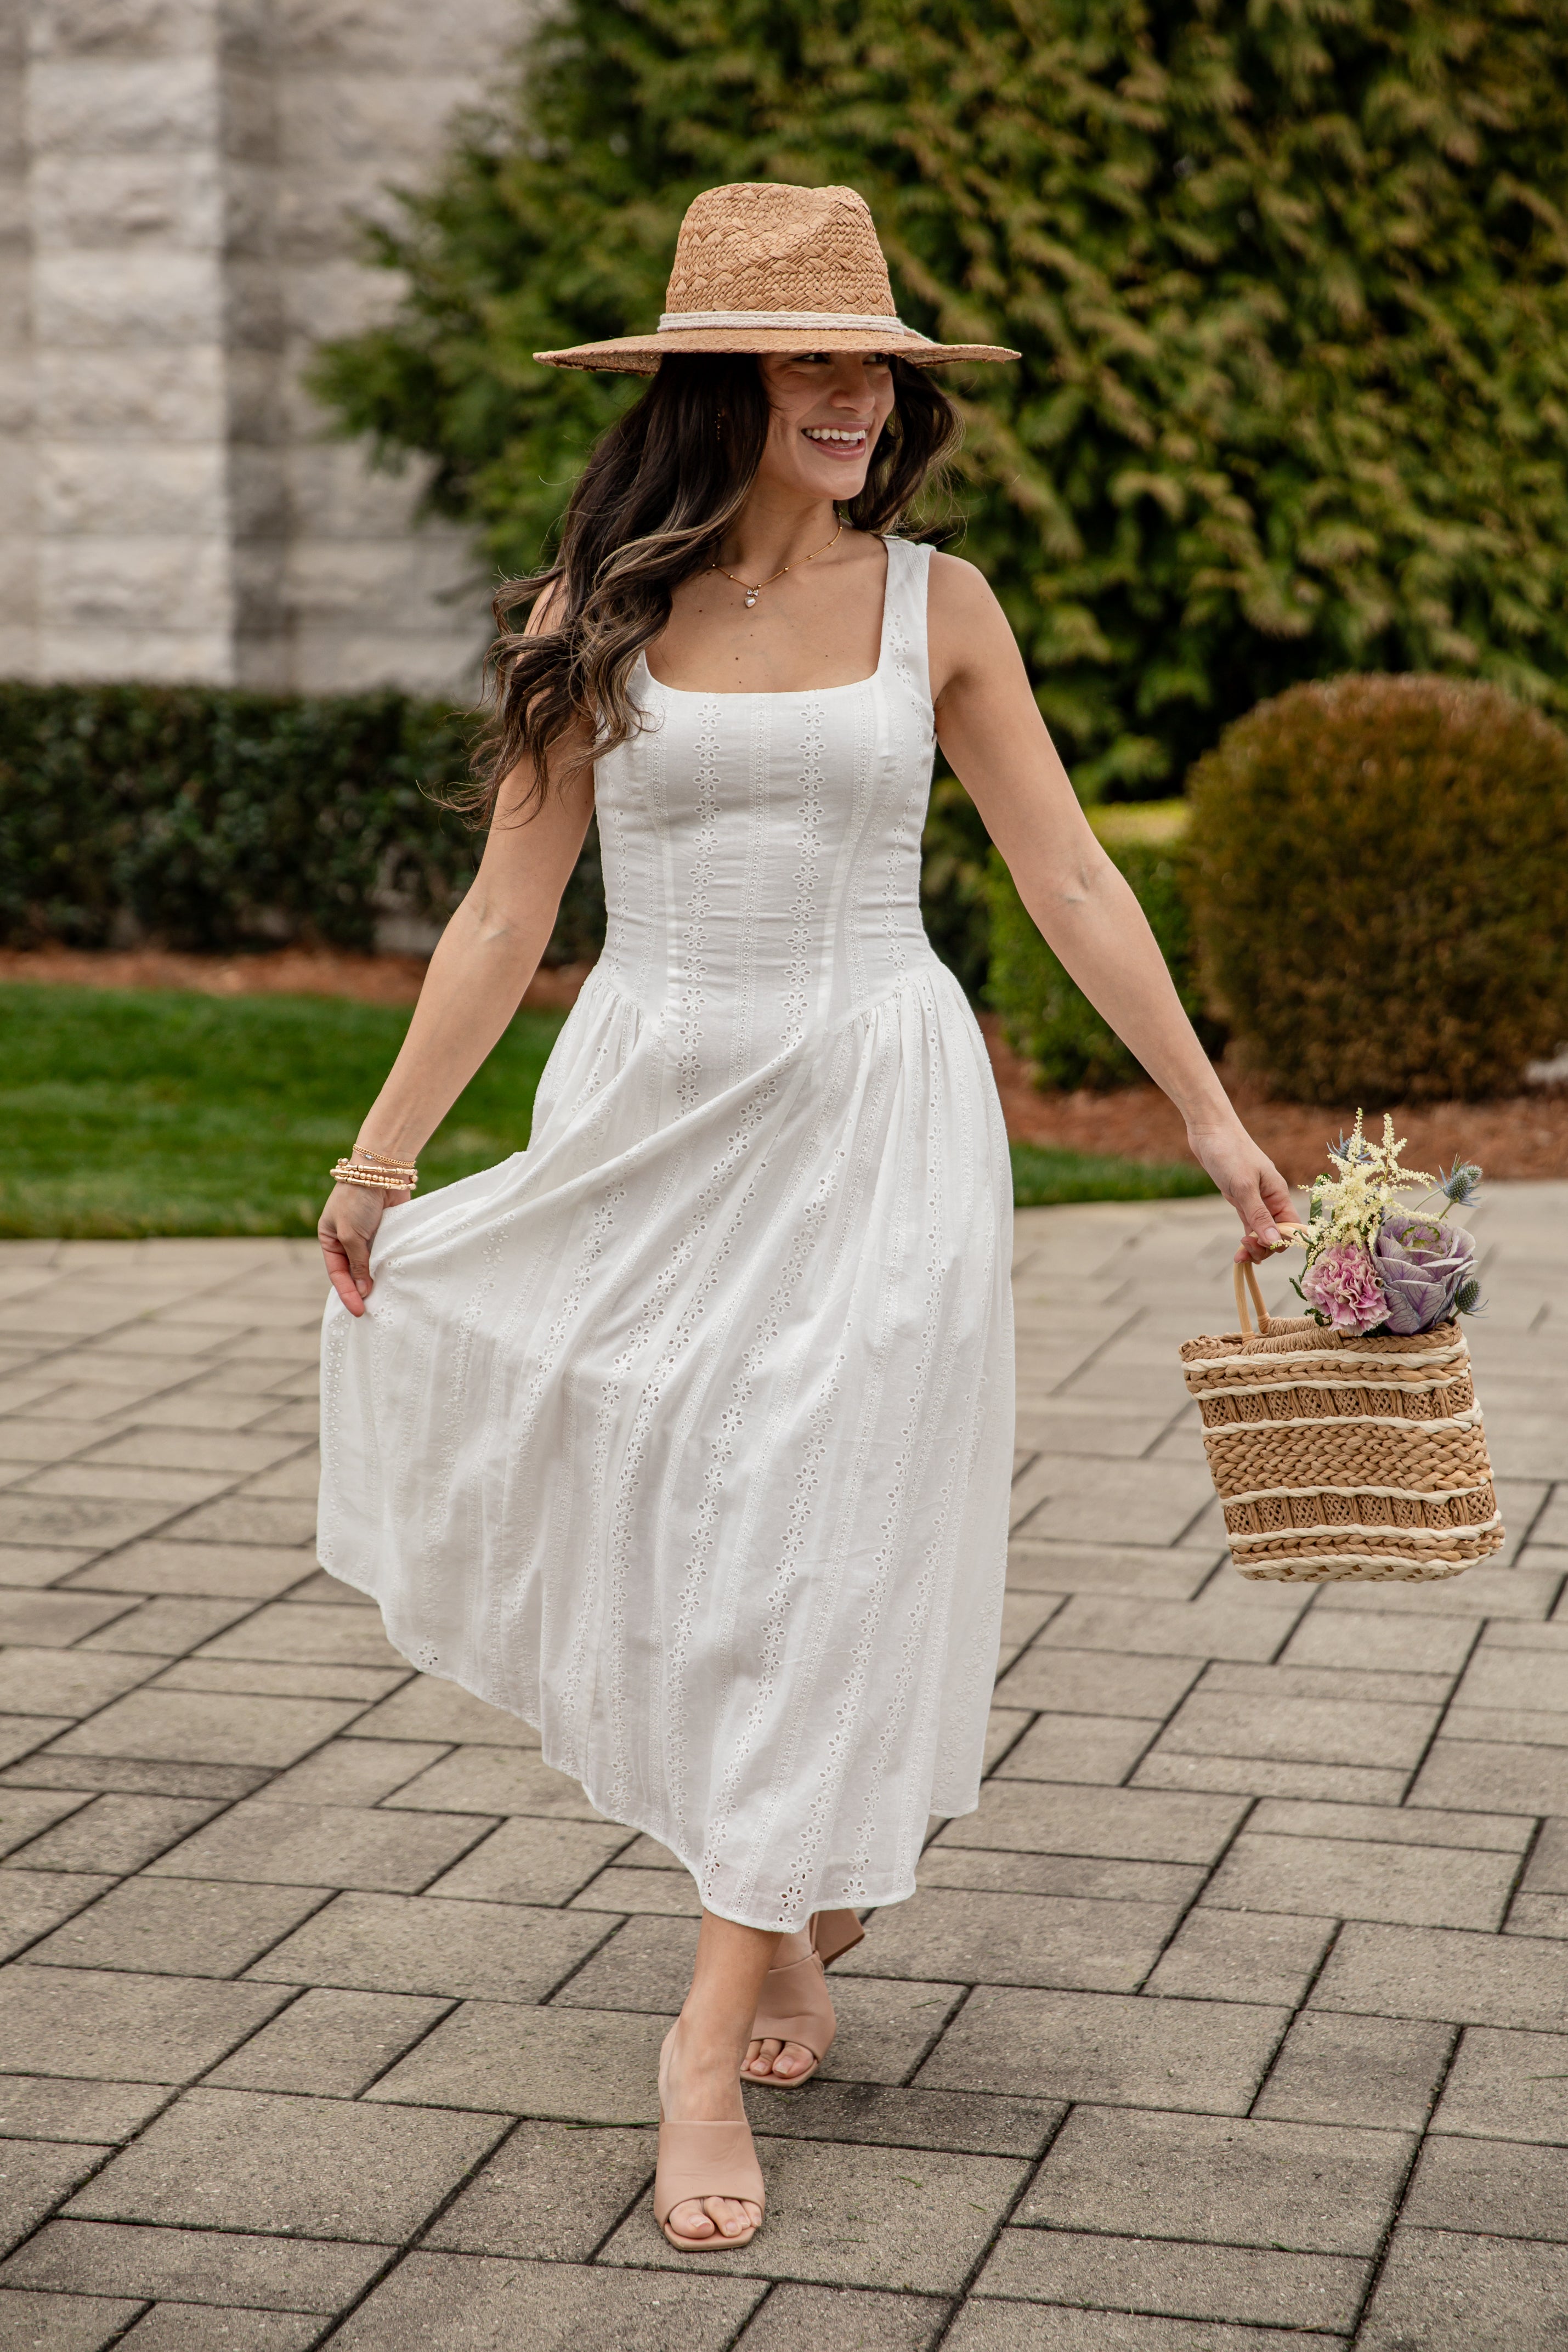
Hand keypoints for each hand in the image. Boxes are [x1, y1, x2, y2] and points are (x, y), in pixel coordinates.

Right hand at [318, 1180, 404, 1315]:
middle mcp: (347, 1240)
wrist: (381, 1171)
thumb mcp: (351, 1235)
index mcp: (329, 1239)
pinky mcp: (386, 1233)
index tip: (359, 1311)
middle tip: (372, 1311)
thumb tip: (363, 1290)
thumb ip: (357, 1263)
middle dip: (361, 1291)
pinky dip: (389, 1268)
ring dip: (376, 1281)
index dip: (347, 1293)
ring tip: (385, 1301)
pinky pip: (386, 1255)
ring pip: (371, 1266)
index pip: (337, 1273)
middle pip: (353, 1272)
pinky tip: (395, 1282)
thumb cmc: (357, 1200)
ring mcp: (367, 1237)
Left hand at [1186, 1120, 1293, 1263]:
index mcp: (1278, 1193)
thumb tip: (1275, 1242)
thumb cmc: (1229, 1152)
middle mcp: (1271, 1198)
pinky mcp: (1240, 1197)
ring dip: (1254, 1246)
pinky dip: (1246, 1237)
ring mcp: (1255, 1198)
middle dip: (1265, 1247)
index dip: (1281, 1242)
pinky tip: (1239, 1250)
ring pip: (1262, 1230)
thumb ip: (1259, 1215)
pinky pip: (1249, 1223)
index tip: (1262, 1248)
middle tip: (1244, 1252)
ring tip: (1239, 1257)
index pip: (1291, 1227)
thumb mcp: (1244, 1187)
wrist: (1209, 1130)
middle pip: (1277, 1232)